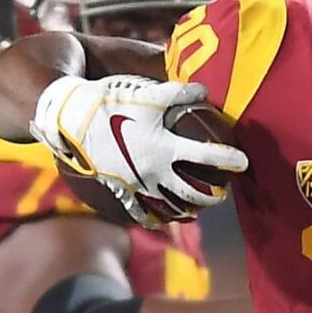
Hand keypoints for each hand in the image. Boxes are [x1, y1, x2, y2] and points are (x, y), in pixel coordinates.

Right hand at [30, 75, 247, 227]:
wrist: (68, 120)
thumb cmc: (110, 102)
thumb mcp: (148, 94)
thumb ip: (179, 93)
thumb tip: (204, 91)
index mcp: (166, 147)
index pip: (208, 156)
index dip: (229, 160)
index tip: (243, 162)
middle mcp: (154, 172)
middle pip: (193, 193)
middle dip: (213, 195)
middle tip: (223, 192)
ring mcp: (136, 185)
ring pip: (170, 208)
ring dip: (187, 210)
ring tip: (197, 210)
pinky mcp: (118, 191)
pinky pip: (140, 212)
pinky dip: (154, 218)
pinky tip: (161, 220)